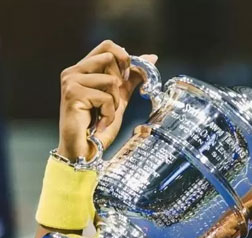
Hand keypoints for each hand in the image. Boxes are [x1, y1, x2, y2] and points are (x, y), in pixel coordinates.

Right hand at [57, 39, 157, 159]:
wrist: (85, 148)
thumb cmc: (99, 124)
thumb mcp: (120, 97)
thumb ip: (132, 77)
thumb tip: (152, 57)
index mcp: (83, 68)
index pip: (107, 45)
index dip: (124, 57)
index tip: (127, 77)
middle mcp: (73, 71)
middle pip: (110, 58)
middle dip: (119, 84)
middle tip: (110, 102)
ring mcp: (70, 81)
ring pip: (111, 80)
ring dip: (114, 102)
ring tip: (103, 114)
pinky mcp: (72, 94)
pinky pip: (106, 97)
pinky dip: (109, 113)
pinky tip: (100, 122)